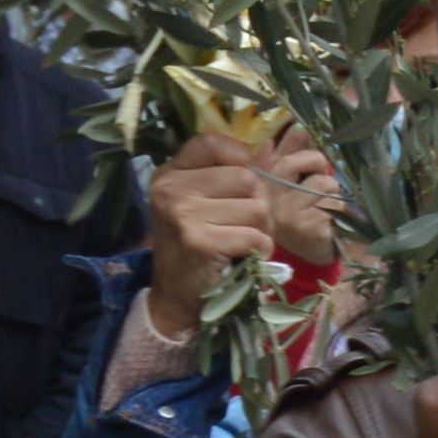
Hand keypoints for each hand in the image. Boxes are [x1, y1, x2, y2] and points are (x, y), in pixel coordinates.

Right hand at [146, 126, 345, 334]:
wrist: (176, 296)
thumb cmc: (197, 244)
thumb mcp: (200, 202)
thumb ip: (225, 174)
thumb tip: (268, 146)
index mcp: (170, 174)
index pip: (211, 141)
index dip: (239, 156)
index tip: (243, 181)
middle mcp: (171, 189)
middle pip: (247, 178)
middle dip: (258, 204)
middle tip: (243, 226)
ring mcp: (182, 214)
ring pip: (257, 207)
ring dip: (261, 230)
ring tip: (240, 242)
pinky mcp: (199, 241)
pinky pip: (255, 235)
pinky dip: (259, 249)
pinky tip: (241, 257)